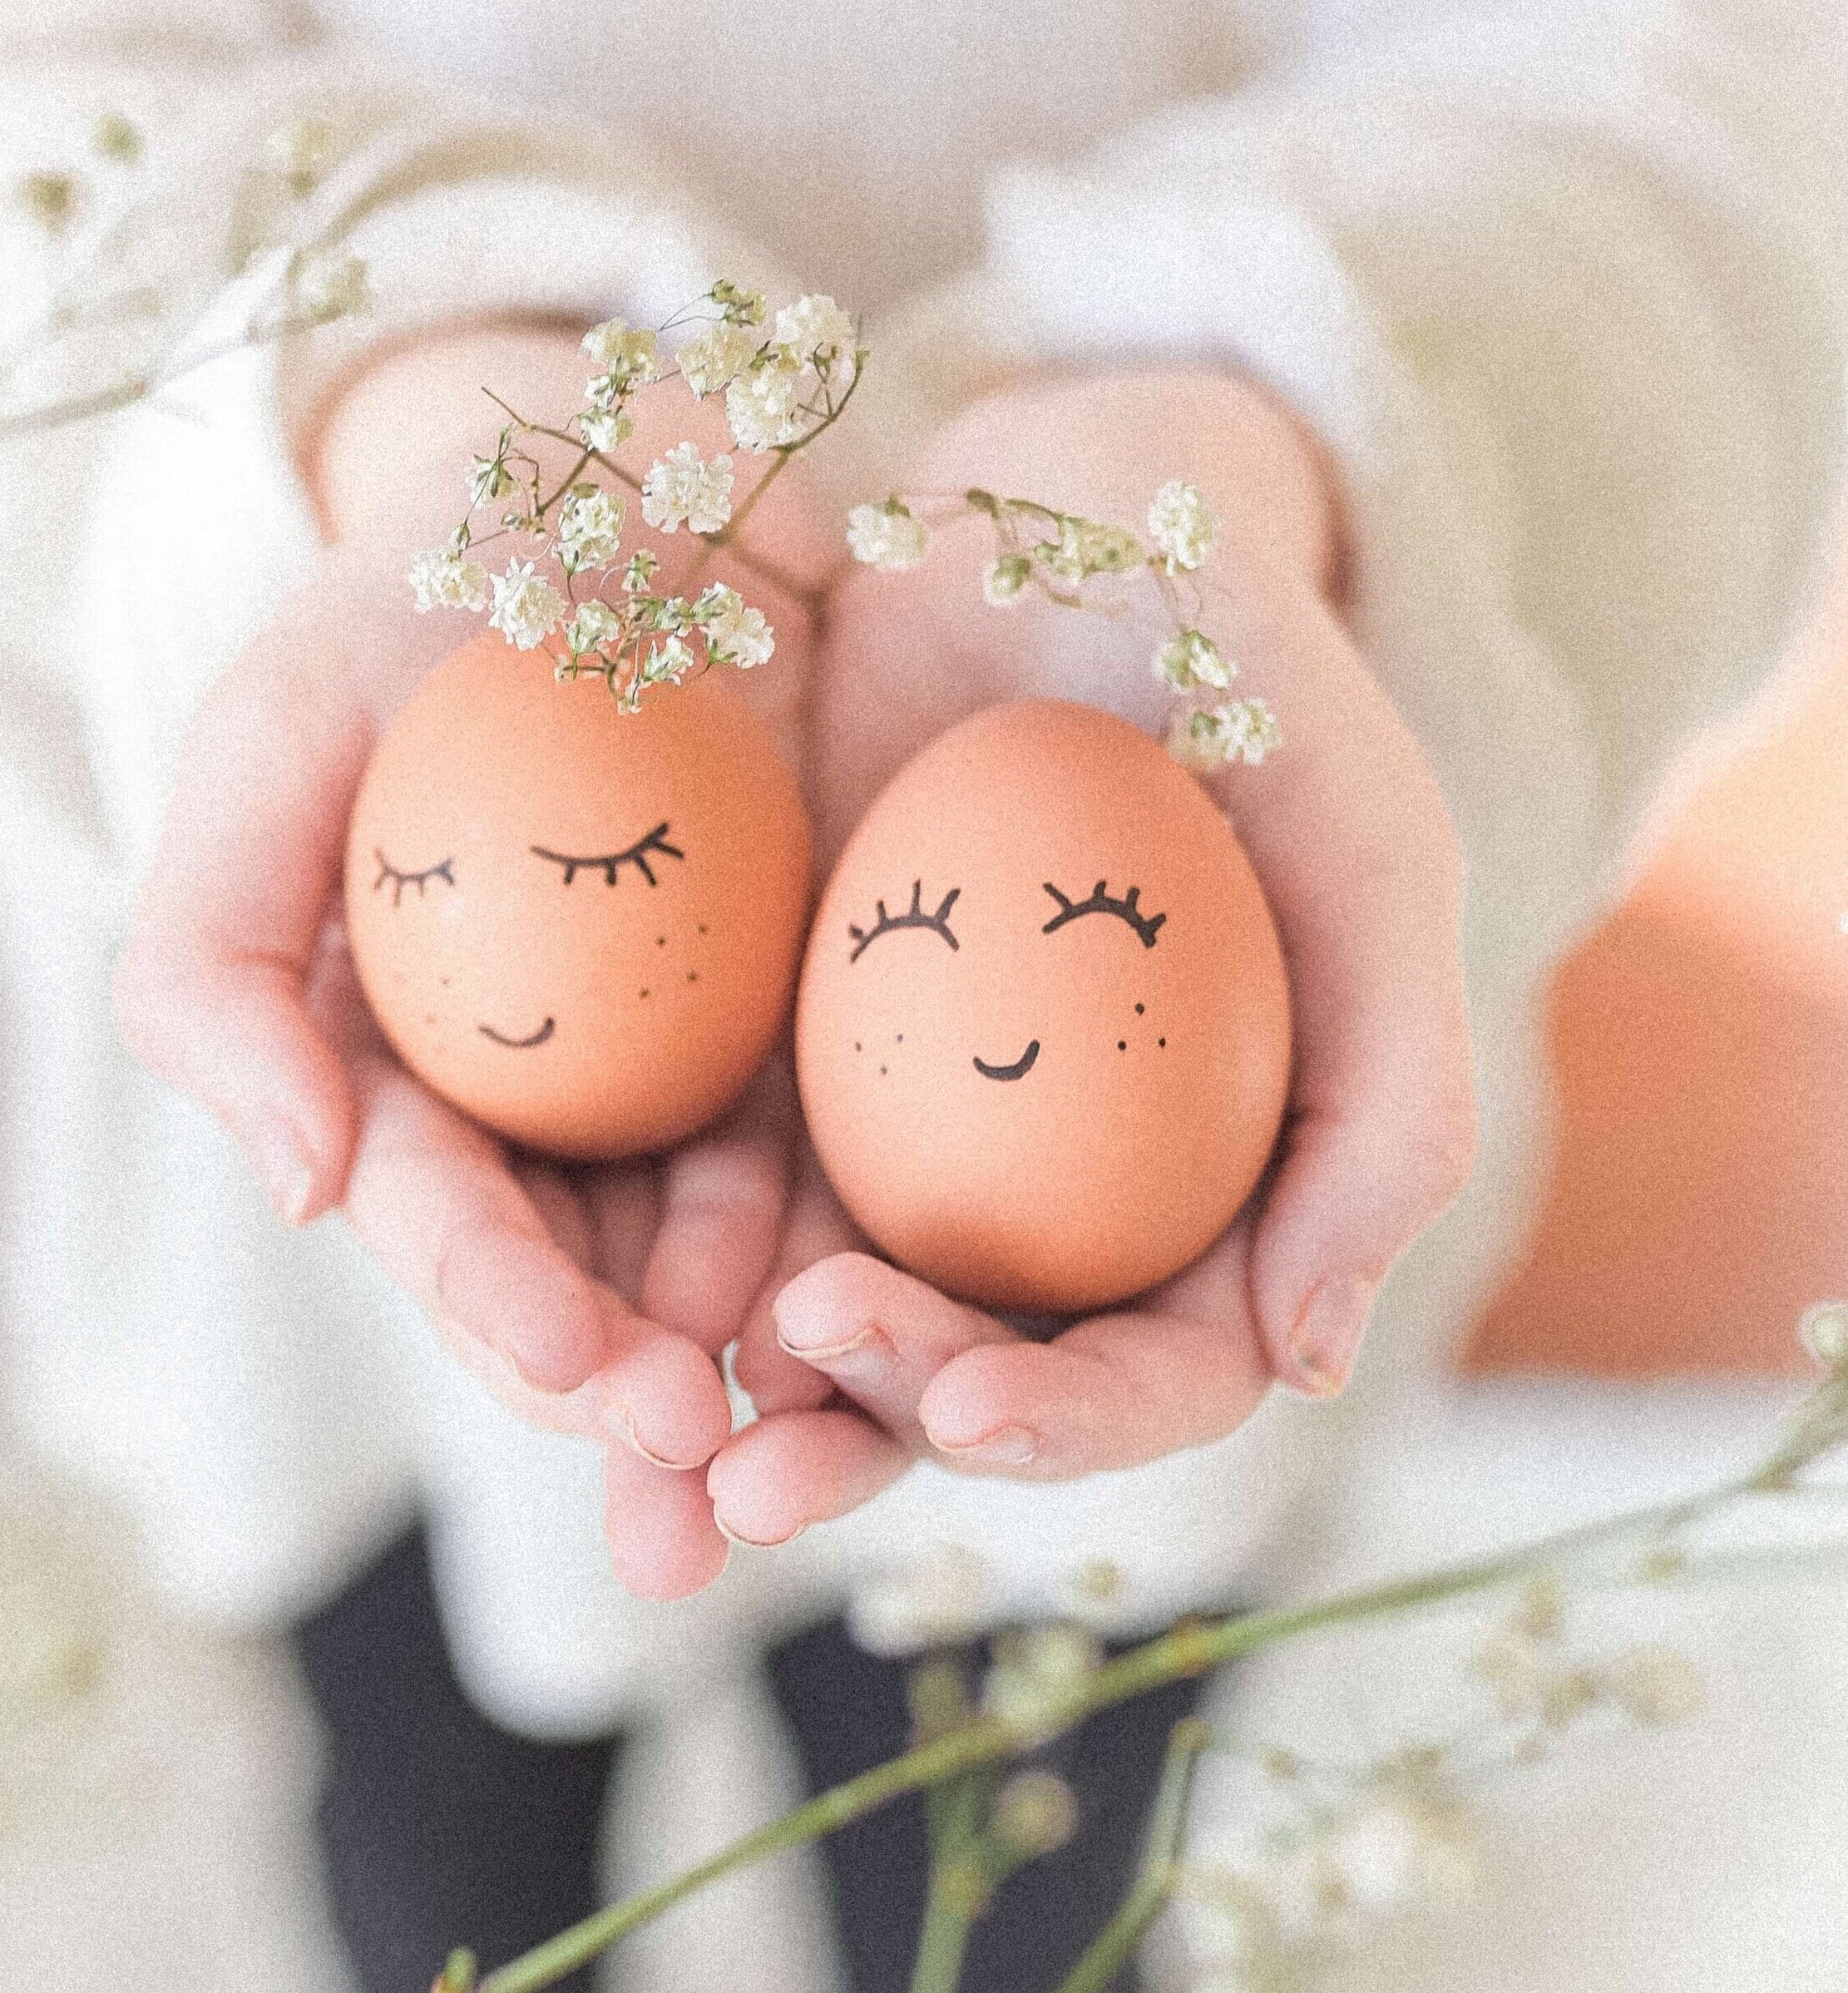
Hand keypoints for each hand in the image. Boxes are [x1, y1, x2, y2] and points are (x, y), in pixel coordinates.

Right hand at [114, 321, 831, 1599]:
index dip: (495, 1301)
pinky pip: (848, 1162)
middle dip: (629, 1402)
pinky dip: (869, 1248)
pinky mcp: (817, 1034)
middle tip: (706, 1478)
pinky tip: (910, 1311)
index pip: (436, 1214)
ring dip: (762, 1380)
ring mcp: (685, 1078)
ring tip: (819, 1451)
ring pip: (720, 1271)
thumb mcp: (274, 736)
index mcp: (388, 1065)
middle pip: (579, 1286)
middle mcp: (535, 1104)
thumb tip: (294, 1192)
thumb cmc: (426, 600)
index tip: (580, 1359)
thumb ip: (218, 960)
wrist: (637, 482)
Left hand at [709, 362, 1476, 1544]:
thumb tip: (1309, 1364)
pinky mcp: (790, 1064)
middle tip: (755, 1466)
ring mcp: (921, 1140)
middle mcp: (1070, 1203)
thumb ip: (1389, 1110)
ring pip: (835, 1318)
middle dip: (871, 1444)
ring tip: (655, 1456)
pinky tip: (603, 1306)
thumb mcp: (1371, 867)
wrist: (1067, 527)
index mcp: (1225, 1199)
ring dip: (748, 1407)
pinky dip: (668, 1266)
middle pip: (976, 1376)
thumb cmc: (1256, 691)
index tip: (970, 1404)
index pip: (1164, 1368)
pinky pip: (722, 1189)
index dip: (1076, 1421)